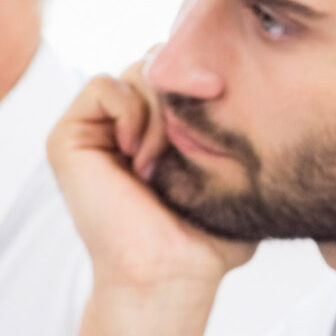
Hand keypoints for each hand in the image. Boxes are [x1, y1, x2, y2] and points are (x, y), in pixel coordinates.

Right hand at [47, 56, 257, 295]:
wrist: (170, 273)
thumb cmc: (205, 238)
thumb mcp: (235, 176)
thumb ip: (241, 130)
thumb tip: (267, 90)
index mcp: (159, 130)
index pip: (182, 73)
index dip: (203, 82)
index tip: (223, 104)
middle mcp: (126, 125)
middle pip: (160, 62)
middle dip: (182, 94)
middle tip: (192, 138)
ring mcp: (95, 129)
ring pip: (135, 72)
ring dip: (159, 111)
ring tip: (161, 162)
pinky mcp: (68, 136)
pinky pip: (103, 85)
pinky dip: (129, 112)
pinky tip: (139, 156)